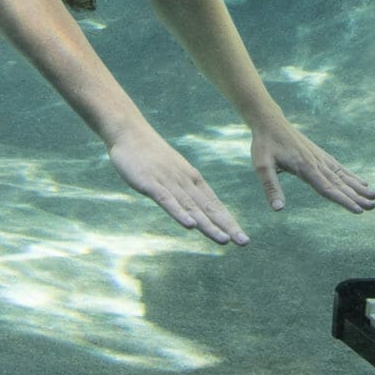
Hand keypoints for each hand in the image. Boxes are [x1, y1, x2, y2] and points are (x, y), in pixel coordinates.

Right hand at [108, 121, 249, 244]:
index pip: (214, 204)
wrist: (130, 132)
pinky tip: (190, 225)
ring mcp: (168, 181)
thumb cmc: (151, 153)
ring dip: (208, 224)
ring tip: (224, 239)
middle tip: (244, 242)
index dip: (228, 221)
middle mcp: (185, 181)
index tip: (242, 237)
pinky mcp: (150, 183)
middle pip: (208, 207)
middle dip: (226, 226)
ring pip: (192, 207)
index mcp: (192, 178)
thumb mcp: (172, 171)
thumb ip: (182, 188)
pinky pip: (167, 200)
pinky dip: (179, 213)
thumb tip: (192, 205)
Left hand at [249, 116, 374, 215]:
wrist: (270, 121)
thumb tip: (278, 209)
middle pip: (340, 183)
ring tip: (374, 195)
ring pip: (343, 175)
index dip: (343, 200)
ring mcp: (320, 158)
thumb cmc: (264, 144)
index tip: (358, 210)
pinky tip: (361, 181)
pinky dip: (351, 175)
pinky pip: (339, 167)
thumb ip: (271, 187)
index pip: (327, 188)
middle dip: (357, 196)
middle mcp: (317, 163)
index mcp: (305, 167)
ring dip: (358, 186)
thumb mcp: (262, 165)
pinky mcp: (320, 155)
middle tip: (373, 206)